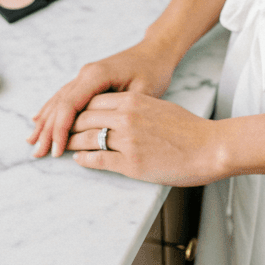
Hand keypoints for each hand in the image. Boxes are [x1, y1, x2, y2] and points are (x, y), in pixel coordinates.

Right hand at [28, 41, 175, 157]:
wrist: (156, 51)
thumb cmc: (153, 70)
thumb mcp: (143, 91)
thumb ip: (120, 109)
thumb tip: (102, 129)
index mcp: (97, 75)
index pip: (71, 105)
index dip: (61, 130)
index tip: (56, 151)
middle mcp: (86, 73)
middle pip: (60, 104)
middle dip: (48, 130)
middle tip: (37, 154)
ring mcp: (85, 75)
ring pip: (59, 99)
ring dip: (45, 121)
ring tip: (32, 142)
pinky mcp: (88, 79)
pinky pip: (65, 96)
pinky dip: (52, 109)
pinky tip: (40, 120)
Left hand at [65, 91, 223, 185]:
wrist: (208, 146)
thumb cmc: (188, 128)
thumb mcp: (159, 106)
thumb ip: (137, 107)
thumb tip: (120, 112)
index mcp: (135, 100)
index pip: (95, 101)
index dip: (78, 109)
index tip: (70, 115)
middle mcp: (127, 117)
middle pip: (86, 117)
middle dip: (68, 125)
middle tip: (56, 131)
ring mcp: (127, 141)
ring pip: (87, 138)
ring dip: (71, 142)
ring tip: (61, 145)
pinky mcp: (130, 163)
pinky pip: (98, 159)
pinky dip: (84, 159)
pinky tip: (78, 159)